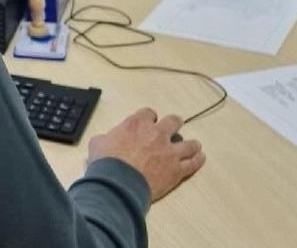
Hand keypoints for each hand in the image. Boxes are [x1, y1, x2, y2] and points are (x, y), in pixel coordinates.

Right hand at [87, 108, 205, 201]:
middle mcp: (156, 134)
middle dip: (174, 124)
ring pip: (189, 143)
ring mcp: (169, 151)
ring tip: (194, 145)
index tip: (149, 122)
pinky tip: (200, 157)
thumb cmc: (106, 163)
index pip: (148, 113)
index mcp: (136, 124)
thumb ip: (105, 138)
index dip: (149, 118)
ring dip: (191, 143)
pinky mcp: (177, 169)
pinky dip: (197, 160)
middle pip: (173, 122)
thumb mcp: (97, 144)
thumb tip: (103, 141)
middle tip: (174, 127)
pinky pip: (193, 163)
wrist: (118, 183)